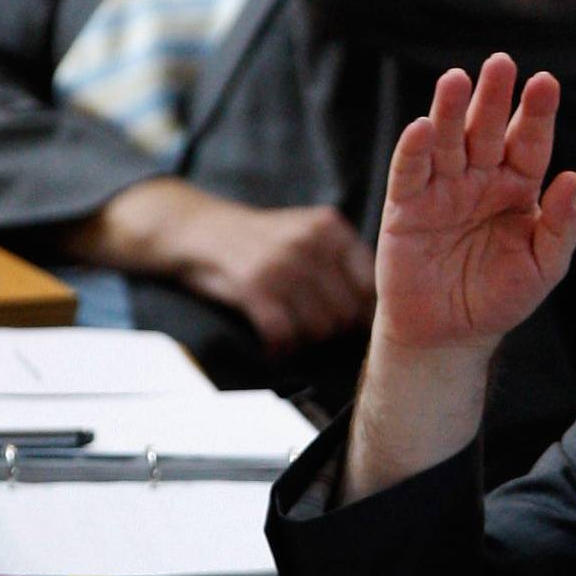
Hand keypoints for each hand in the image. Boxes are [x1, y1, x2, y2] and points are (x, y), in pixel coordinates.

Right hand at [61, 178, 376, 352]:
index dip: (364, 316)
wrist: (198, 230)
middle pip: (346, 313)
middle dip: (332, 333)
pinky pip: (283, 334)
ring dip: (305, 342)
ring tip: (292, 337)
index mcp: (330, 227)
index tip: (351, 327)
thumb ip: (342, 262)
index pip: (370, 286)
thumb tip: (377, 314)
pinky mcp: (254, 286)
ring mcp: (281, 264)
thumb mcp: (307, 233)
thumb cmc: (258, 241)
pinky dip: (279, 348)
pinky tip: (273, 346)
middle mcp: (310, 243)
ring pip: (318, 328)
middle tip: (314, 335)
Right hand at [373, 54, 575, 358]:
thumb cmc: (499, 297)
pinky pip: (410, 172)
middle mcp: (479, 180)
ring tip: (457, 80)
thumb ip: (560, 228)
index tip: (546, 83)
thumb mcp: (542, 268)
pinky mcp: (405, 207)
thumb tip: (573, 181)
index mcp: (517, 188)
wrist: (449, 335)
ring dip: (450, 111)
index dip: (536, 114)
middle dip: (493, 97)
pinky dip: (414, 150)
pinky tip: (423, 126)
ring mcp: (441, 190)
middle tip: (501, 63)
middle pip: (486, 130)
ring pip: (447, 141)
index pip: (529, 144)